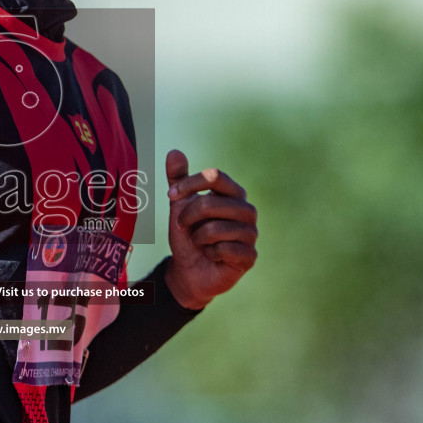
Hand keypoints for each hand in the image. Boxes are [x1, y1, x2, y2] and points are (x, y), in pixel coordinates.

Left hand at [162, 149, 257, 309]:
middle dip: (188, 216)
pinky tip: (213, 256)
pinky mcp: (250, 256)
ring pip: (216, 228)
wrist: (189, 270)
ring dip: (198, 238)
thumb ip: (178, 180)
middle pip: (211, 203)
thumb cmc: (188, 235)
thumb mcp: (179, 205)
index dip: (190, 185)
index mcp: (233, 193)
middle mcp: (246, 210)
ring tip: (200, 243)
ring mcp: (251, 233)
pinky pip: (224, 249)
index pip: (215, 176)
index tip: (170, 196)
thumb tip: (174, 151)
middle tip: (183, 227)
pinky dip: (210, 253)